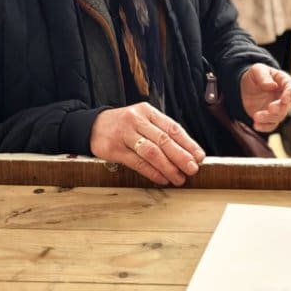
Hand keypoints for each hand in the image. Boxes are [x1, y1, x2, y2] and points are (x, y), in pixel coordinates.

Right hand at [89, 102, 204, 185]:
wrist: (91, 125)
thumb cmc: (123, 125)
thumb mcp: (142, 120)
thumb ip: (160, 132)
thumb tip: (187, 151)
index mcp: (148, 112)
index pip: (172, 128)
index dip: (188, 143)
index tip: (199, 156)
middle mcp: (137, 120)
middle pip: (164, 140)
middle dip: (181, 156)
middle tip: (192, 169)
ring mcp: (125, 134)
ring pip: (151, 152)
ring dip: (168, 167)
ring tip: (179, 178)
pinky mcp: (114, 149)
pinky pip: (137, 162)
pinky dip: (152, 172)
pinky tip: (162, 178)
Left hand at [239, 63, 290, 131]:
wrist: (246, 87)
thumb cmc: (255, 75)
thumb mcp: (257, 70)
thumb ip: (263, 76)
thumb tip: (273, 85)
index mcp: (284, 81)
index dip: (290, 94)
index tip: (284, 99)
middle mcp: (284, 96)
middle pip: (286, 106)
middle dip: (279, 108)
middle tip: (269, 108)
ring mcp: (278, 108)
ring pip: (279, 117)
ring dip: (268, 118)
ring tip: (255, 116)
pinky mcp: (270, 118)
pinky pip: (271, 126)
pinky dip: (264, 127)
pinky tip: (256, 125)